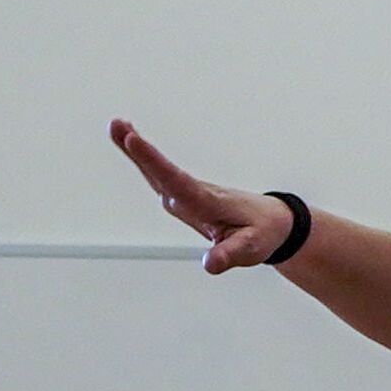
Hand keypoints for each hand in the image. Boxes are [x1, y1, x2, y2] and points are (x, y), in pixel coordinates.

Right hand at [108, 120, 298, 274]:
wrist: (274, 222)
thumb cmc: (263, 233)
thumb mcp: (251, 249)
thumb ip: (229, 255)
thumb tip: (208, 264)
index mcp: (207, 203)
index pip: (176, 181)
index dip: (154, 162)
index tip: (135, 141)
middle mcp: (194, 194)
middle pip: (162, 171)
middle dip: (140, 151)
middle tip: (118, 126)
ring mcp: (187, 194)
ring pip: (158, 170)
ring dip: (137, 150)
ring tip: (116, 126)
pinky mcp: (184, 196)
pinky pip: (160, 175)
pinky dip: (144, 159)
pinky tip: (131, 145)